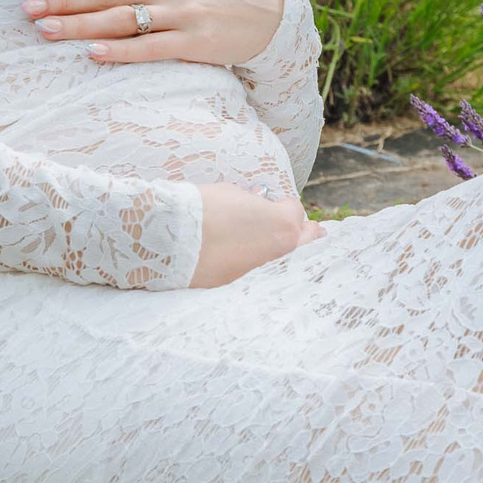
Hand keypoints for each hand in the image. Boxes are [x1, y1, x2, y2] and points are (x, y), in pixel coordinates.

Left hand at [24, 0, 282, 66]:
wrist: (276, 11)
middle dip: (63, 0)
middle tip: (27, 8)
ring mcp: (183, 14)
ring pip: (121, 19)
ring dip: (79, 26)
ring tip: (45, 30)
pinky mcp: (195, 43)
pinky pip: (150, 48)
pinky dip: (120, 51)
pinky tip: (92, 54)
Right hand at [190, 183, 322, 286]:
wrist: (172, 239)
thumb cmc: (202, 208)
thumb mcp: (233, 194)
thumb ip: (253, 202)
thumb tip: (256, 205)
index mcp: (283, 223)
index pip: (295, 210)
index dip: (281, 205)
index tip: (272, 204)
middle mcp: (282, 252)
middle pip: (308, 241)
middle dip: (306, 232)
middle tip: (310, 230)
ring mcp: (265, 273)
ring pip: (289, 263)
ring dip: (288, 253)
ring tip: (287, 249)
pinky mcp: (245, 288)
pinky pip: (263, 277)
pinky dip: (262, 269)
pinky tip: (257, 264)